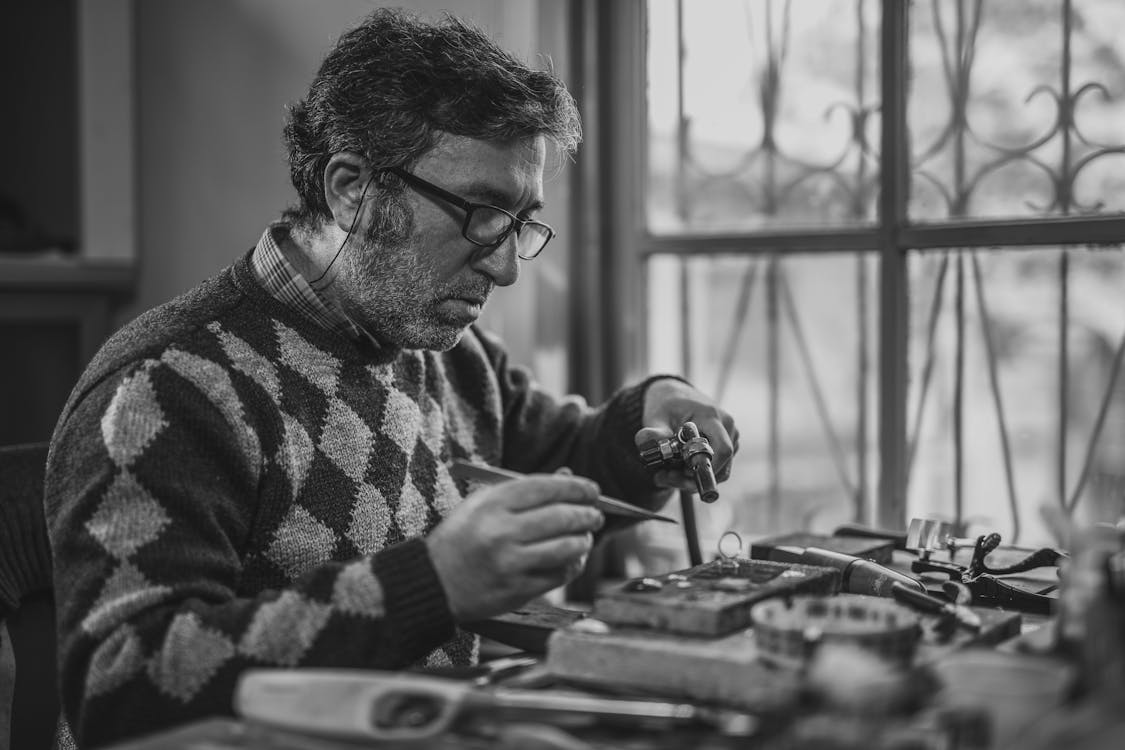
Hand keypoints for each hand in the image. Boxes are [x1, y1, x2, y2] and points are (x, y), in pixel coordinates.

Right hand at [426, 474, 603, 621]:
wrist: (433, 582)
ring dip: (583, 540)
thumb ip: (524, 491)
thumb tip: (568, 476)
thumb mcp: (482, 504)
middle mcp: (501, 532)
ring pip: (566, 547)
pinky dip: (573, 565)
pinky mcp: (517, 590)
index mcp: (491, 504)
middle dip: (587, 514)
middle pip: (561, 517)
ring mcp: (510, 563)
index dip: (576, 487)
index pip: (546, 488)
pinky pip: (558, 575)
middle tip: (596, 515)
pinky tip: (573, 559)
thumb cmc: (461, 538)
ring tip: (585, 537)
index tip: (592, 490)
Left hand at [636, 378, 738, 492]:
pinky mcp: (728, 445)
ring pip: (718, 471)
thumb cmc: (667, 406)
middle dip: (693, 479)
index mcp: (712, 416)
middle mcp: (727, 426)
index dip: (707, 468)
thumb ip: (653, 432)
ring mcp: (730, 436)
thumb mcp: (656, 417)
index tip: (683, 475)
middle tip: (665, 478)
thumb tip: (643, 440)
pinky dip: (696, 474)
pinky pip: (717, 468)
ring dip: (692, 479)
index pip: (723, 449)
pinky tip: (676, 469)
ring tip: (666, 473)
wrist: (675, 396)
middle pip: (721, 466)